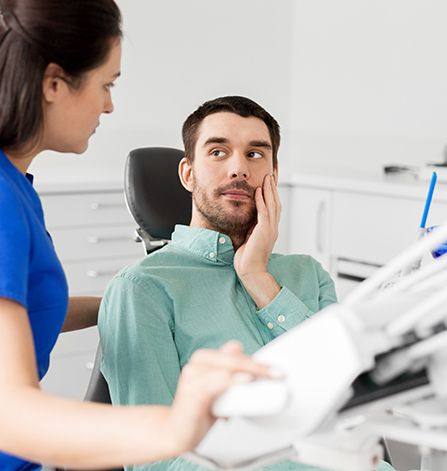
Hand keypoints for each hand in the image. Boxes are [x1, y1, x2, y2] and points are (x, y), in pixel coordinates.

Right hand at [165, 341, 273, 453]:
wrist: (175, 433)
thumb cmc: (198, 411)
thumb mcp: (220, 392)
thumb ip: (232, 379)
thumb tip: (251, 370)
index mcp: (204, 359)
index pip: (235, 352)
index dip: (256, 360)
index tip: (275, 370)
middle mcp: (197, 363)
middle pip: (233, 358)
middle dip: (257, 365)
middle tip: (277, 374)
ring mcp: (192, 375)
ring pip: (227, 366)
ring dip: (249, 370)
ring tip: (267, 376)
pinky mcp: (191, 391)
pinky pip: (216, 382)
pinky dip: (232, 380)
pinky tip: (245, 380)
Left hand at [234, 175, 281, 307]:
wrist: (250, 272)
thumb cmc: (247, 259)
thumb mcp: (249, 238)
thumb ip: (250, 227)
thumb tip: (247, 218)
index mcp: (270, 229)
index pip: (273, 206)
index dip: (272, 192)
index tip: (270, 180)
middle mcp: (273, 227)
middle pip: (276, 202)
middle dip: (274, 186)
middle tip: (273, 172)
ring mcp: (270, 229)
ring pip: (272, 204)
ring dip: (270, 189)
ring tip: (268, 176)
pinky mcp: (264, 232)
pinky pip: (264, 212)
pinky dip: (262, 200)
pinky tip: (260, 190)